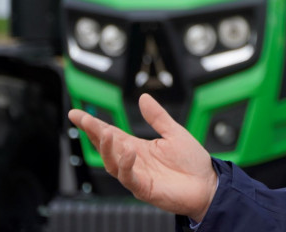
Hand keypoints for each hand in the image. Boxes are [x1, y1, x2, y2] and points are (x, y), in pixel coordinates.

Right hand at [68, 94, 218, 221]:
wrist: (208, 185)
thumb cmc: (192, 162)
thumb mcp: (174, 133)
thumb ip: (157, 117)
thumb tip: (143, 97)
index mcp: (138, 147)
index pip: (111, 134)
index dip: (94, 125)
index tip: (77, 113)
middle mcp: (133, 161)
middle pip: (107, 147)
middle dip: (93, 133)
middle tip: (83, 119)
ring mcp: (137, 175)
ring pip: (112, 163)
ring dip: (107, 148)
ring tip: (105, 132)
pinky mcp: (144, 188)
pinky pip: (129, 177)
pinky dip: (126, 165)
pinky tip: (129, 152)